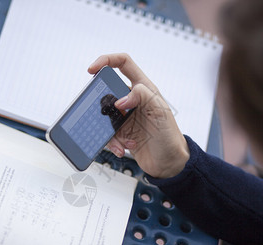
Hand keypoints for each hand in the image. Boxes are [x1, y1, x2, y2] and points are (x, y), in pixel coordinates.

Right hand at [88, 53, 189, 178]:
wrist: (169, 164)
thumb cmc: (170, 137)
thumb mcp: (160, 112)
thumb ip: (142, 96)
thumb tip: (120, 100)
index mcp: (144, 89)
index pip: (123, 64)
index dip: (106, 61)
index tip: (93, 69)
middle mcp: (133, 101)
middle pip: (108, 91)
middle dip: (102, 104)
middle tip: (104, 115)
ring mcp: (125, 118)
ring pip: (104, 116)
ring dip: (109, 129)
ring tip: (124, 140)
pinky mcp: (121, 133)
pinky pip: (107, 134)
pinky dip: (113, 143)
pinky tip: (123, 148)